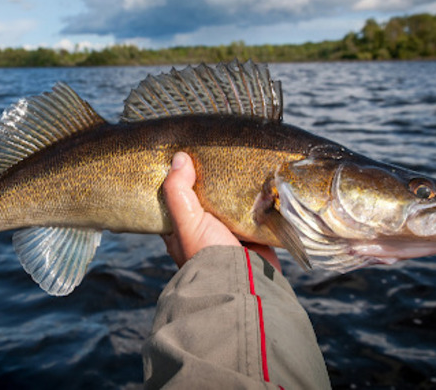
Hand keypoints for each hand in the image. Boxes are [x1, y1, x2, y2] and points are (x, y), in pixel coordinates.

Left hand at [161, 152, 281, 272]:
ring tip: (239, 159)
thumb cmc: (207, 256)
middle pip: (205, 197)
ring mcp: (230, 232)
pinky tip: (260, 178)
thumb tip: (179, 158)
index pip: (174, 198)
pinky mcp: (254, 233)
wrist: (246, 283)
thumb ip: (178, 192)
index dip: (177, 179)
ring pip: (231, 202)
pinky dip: (258, 198)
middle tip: (216, 152)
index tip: (183, 154)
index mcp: (181, 229)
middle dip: (211, 180)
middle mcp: (204, 230)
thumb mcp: (186, 222)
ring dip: (236, 188)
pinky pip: (255, 210)